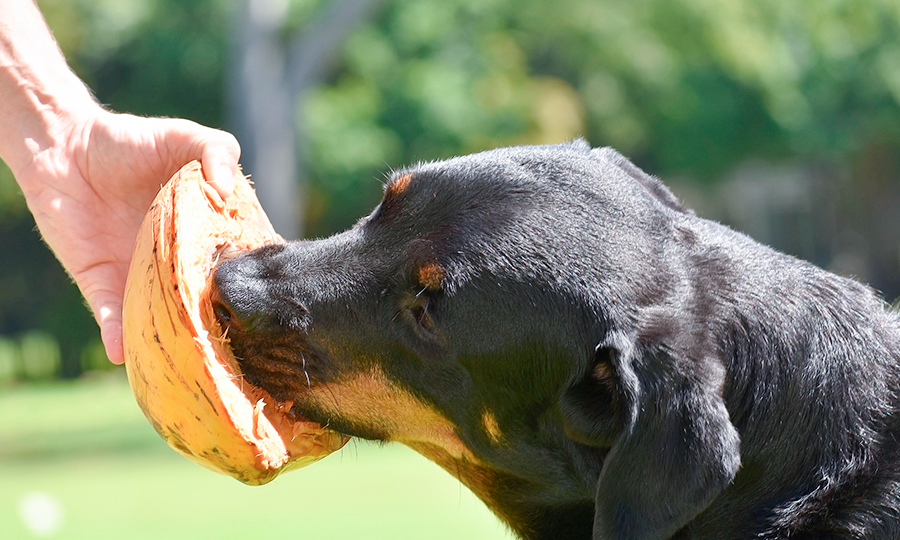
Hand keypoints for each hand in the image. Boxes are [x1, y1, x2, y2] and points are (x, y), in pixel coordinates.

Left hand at [16, 107, 239, 364]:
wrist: (64, 145)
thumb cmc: (132, 141)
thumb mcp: (186, 137)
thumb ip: (218, 151)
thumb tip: (226, 192)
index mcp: (206, 232)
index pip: (237, 261)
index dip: (254, 277)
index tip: (271, 295)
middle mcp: (178, 261)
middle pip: (203, 298)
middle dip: (218, 319)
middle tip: (236, 336)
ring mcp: (140, 275)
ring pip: (161, 315)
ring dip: (171, 336)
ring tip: (187, 358)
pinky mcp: (101, 281)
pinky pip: (110, 313)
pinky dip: (116, 333)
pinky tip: (121, 351)